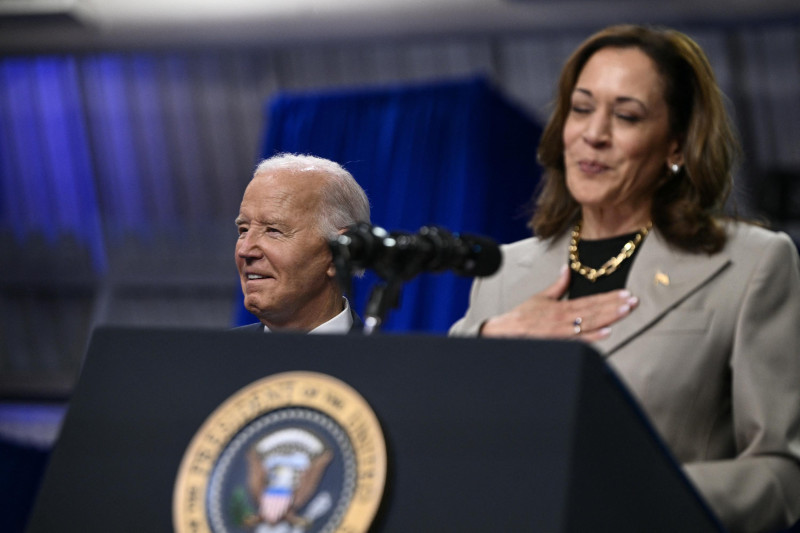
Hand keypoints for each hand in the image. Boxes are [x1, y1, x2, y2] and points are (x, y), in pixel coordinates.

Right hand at [480, 266, 638, 340]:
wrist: (505, 332)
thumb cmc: (521, 317)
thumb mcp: (540, 297)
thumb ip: (558, 285)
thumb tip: (567, 268)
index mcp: (562, 305)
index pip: (591, 300)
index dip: (609, 297)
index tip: (626, 294)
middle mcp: (564, 317)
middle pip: (595, 310)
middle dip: (615, 305)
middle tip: (634, 301)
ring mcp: (562, 330)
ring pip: (590, 322)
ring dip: (609, 317)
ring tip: (626, 311)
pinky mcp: (558, 342)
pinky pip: (579, 339)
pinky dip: (593, 337)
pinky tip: (607, 332)